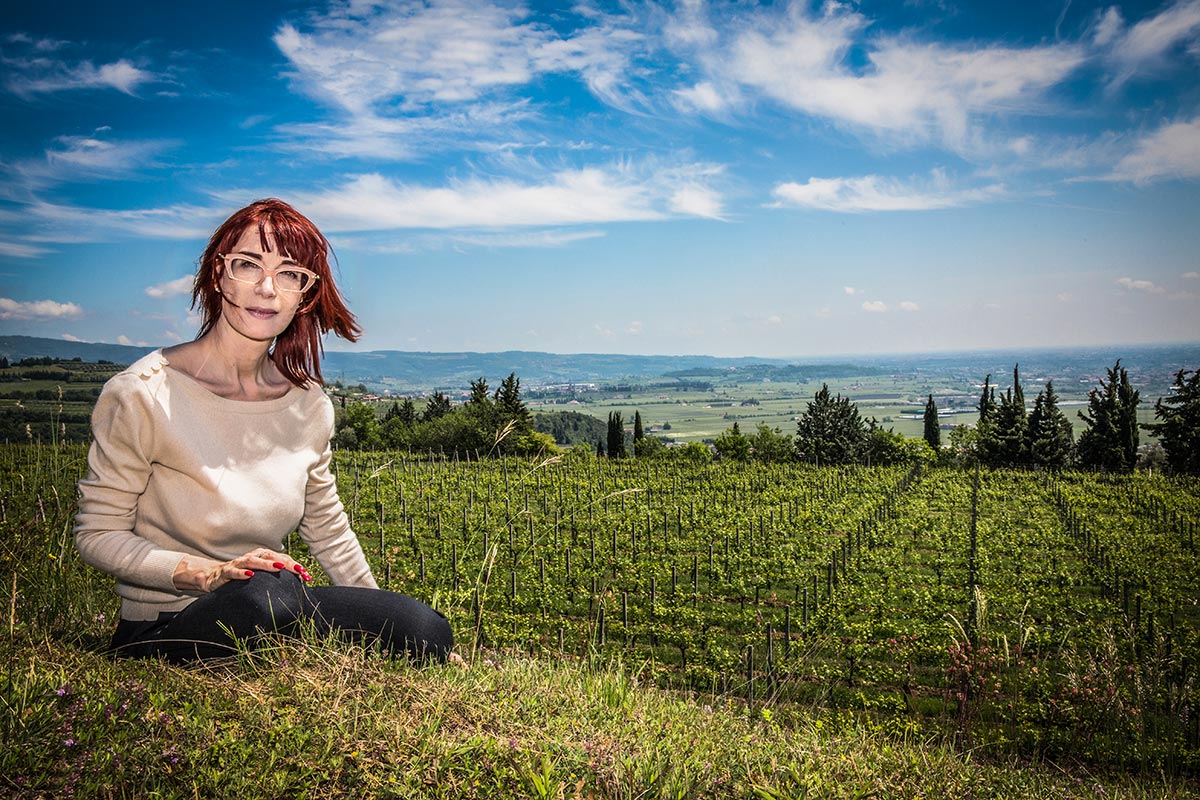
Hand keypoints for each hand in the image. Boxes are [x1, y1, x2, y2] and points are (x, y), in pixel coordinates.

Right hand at [174, 548, 311, 592]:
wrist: (212, 577)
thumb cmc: (241, 576)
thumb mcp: (259, 577)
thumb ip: (274, 578)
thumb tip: (297, 584)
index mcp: (262, 557)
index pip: (281, 559)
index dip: (294, 566)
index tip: (307, 575)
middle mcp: (251, 557)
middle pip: (271, 557)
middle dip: (286, 563)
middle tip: (299, 570)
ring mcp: (238, 563)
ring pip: (253, 561)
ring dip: (266, 564)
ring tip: (279, 568)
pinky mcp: (225, 572)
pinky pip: (233, 571)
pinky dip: (242, 572)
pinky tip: (250, 576)